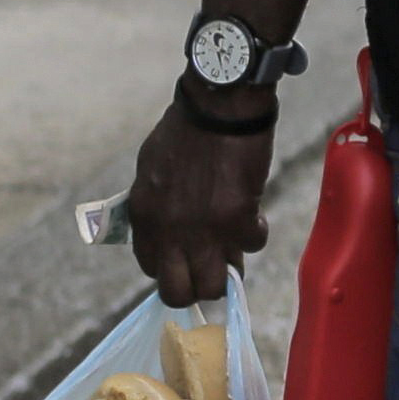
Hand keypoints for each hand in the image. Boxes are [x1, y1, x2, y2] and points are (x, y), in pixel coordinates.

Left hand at [124, 100, 277, 308]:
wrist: (218, 107)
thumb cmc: (185, 130)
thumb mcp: (150, 169)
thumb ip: (155, 207)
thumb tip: (166, 234)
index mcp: (143, 216)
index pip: (151, 268)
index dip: (173, 267)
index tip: (186, 257)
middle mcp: (168, 231)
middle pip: (178, 293)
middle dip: (196, 286)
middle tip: (212, 266)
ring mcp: (202, 230)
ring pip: (215, 285)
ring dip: (228, 268)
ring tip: (235, 243)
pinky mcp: (237, 219)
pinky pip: (252, 245)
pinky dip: (256, 231)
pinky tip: (253, 211)